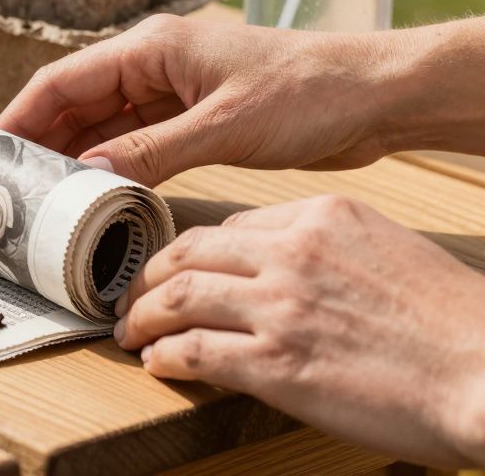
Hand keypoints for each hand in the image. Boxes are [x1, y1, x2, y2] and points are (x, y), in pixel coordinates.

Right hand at [0, 15, 405, 186]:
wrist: (376, 95)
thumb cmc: (309, 92)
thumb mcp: (222, 126)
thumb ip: (150, 151)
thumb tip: (87, 177)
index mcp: (151, 47)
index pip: (63, 79)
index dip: (21, 115)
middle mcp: (153, 64)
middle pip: (75, 102)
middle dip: (40, 141)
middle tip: (9, 187)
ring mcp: (172, 92)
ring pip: (102, 124)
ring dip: (74, 156)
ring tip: (42, 197)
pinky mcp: (193, 118)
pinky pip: (134, 141)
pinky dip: (112, 166)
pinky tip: (96, 194)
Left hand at [112, 195, 484, 467]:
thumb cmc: (453, 323)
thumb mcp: (387, 250)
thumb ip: (326, 248)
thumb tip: (278, 266)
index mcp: (321, 218)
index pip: (230, 226)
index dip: (192, 253)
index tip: (177, 271)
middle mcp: (293, 253)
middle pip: (187, 253)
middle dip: (147, 278)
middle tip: (131, 298)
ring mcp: (281, 308)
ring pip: (177, 297)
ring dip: (142, 317)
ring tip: (130, 332)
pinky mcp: (276, 364)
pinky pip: (194, 351)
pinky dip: (165, 356)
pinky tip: (158, 364)